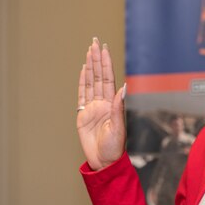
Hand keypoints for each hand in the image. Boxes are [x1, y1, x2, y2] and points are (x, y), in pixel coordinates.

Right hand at [76, 38, 125, 170]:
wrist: (103, 163)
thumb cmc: (114, 149)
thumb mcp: (118, 129)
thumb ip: (118, 109)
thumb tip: (122, 88)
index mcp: (112, 104)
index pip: (108, 79)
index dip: (105, 63)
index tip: (103, 49)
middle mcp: (103, 103)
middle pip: (99, 76)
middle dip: (97, 59)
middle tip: (95, 42)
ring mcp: (92, 108)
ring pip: (90, 82)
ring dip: (90, 66)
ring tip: (89, 51)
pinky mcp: (82, 116)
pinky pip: (82, 95)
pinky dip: (82, 82)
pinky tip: (83, 70)